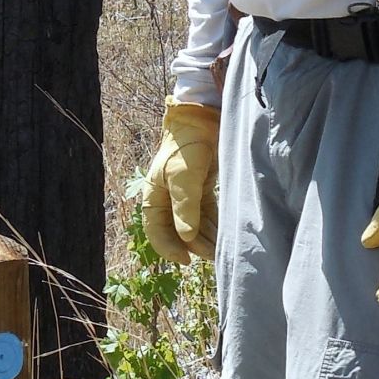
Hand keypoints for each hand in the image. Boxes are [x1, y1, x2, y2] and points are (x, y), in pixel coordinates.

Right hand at [142, 100, 221, 262]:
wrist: (202, 118)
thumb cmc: (186, 145)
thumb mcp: (183, 176)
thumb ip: (185, 207)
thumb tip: (186, 238)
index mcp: (153, 197)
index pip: (156, 232)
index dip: (169, 249)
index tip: (187, 260)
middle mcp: (167, 199)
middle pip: (178, 233)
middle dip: (195, 246)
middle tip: (214, 256)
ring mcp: (186, 196)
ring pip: (195, 226)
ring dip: (206, 239)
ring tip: (222, 250)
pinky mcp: (202, 190)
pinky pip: (207, 216)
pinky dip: (214, 227)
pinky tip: (225, 236)